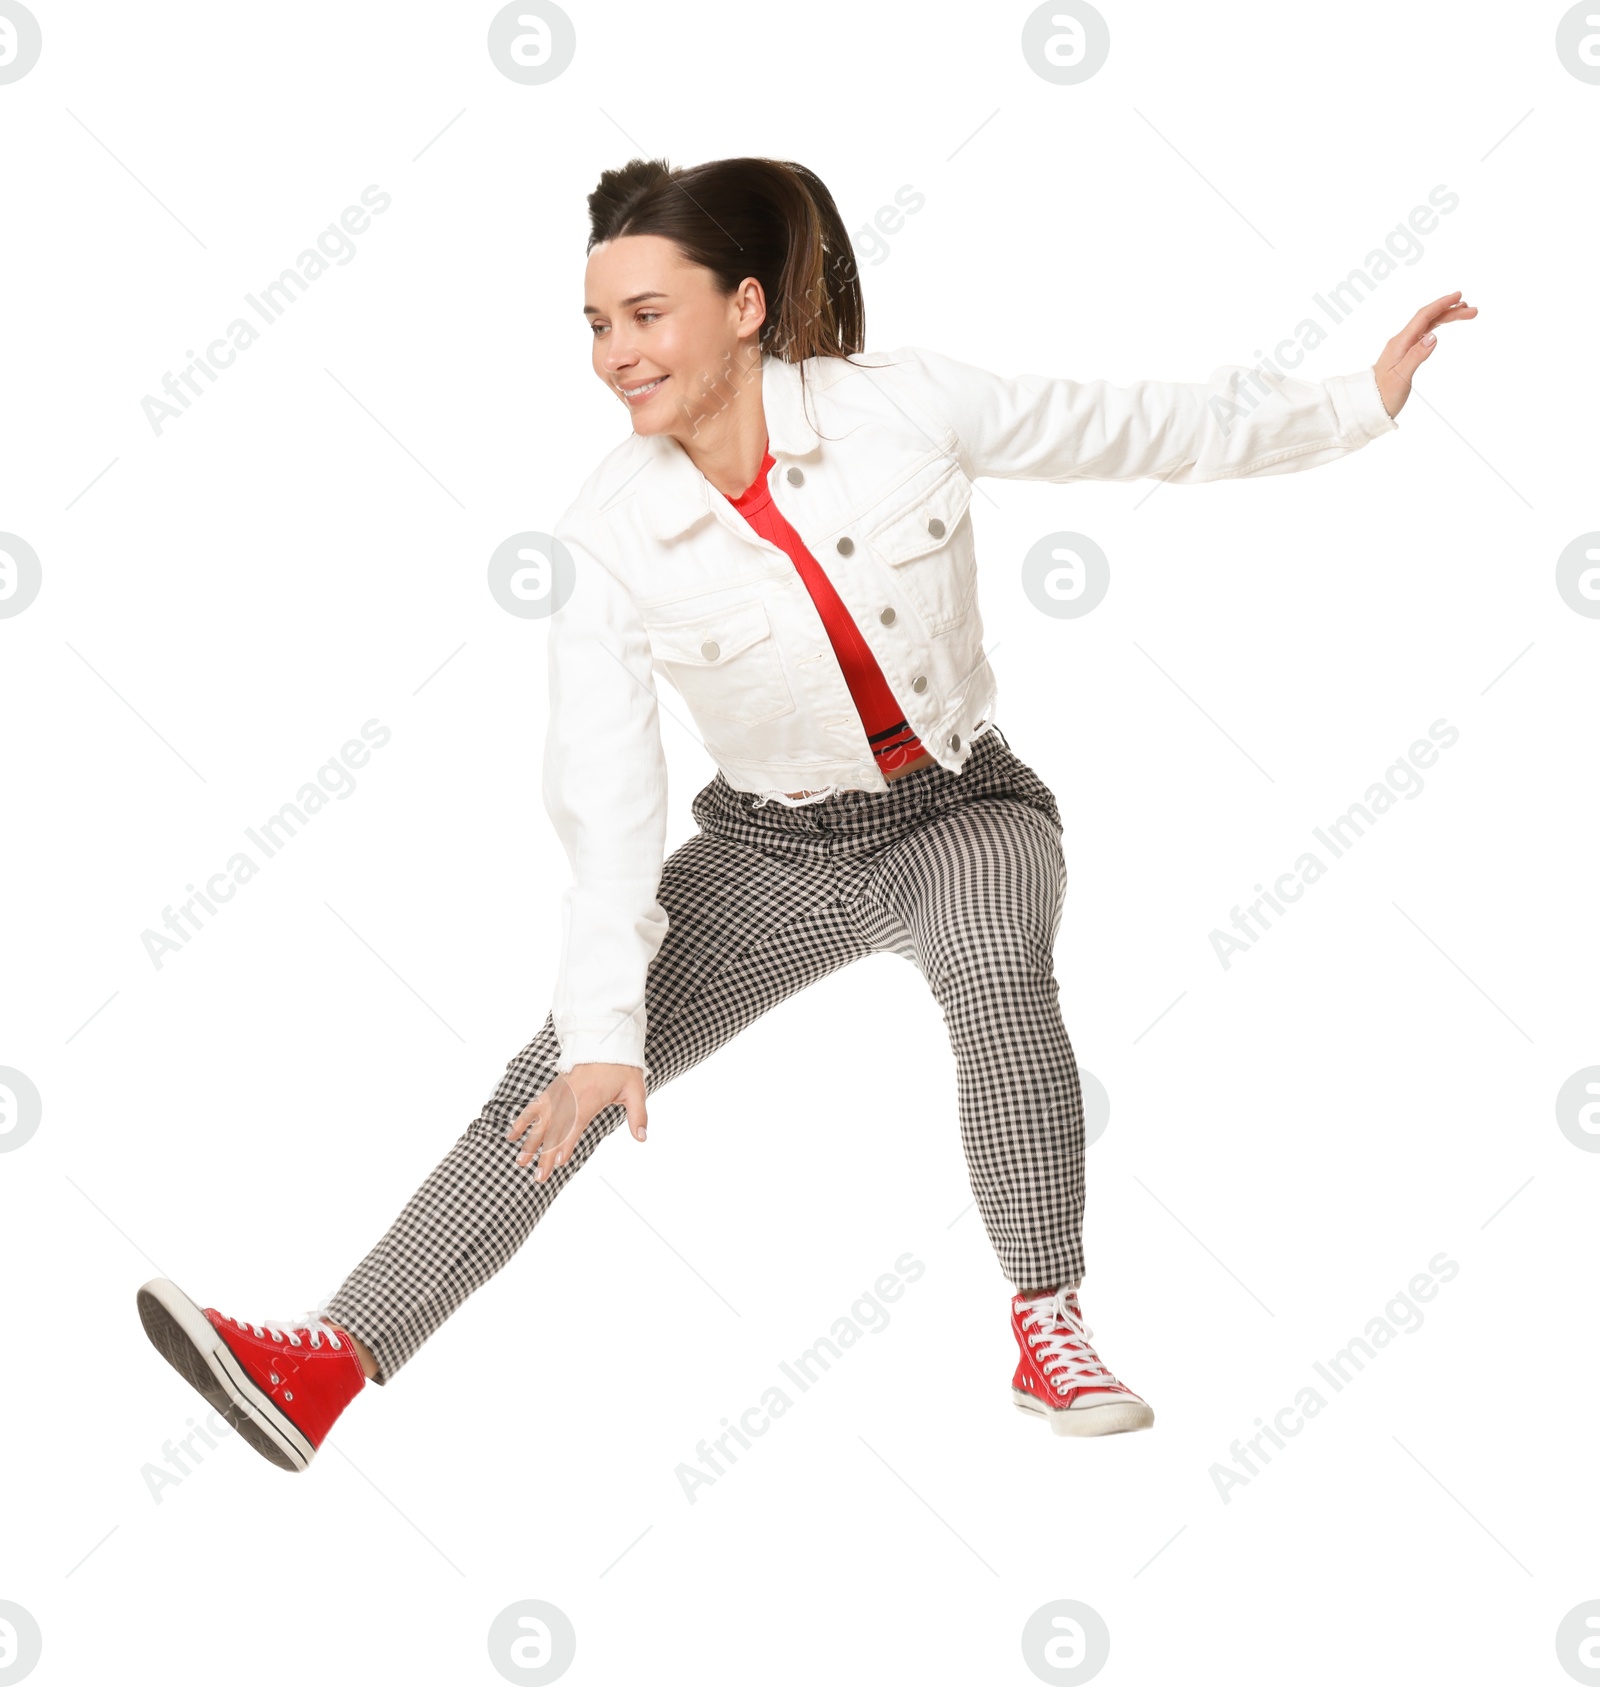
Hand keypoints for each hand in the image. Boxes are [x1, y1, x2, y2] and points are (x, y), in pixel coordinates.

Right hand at [505, 1061, 647, 1180]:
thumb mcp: (636, 1089)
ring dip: (530, 1141)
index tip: (557, 1163)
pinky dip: (522, 1120)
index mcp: (589, 1098)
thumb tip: (642, 1138)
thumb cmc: (622, 1067)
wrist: (606, 1041)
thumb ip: (638, 1115)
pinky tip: (513, 1135)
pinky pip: (535, 1106)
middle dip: (545, 1155)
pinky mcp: (554, 1090)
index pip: (574, 1125)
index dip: (566, 1145)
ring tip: (520, 1161)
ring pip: (541, 1120)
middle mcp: (570, 1097)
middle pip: (554, 1130)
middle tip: (539, 1177)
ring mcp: (559, 1093)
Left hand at [1373, 290, 1477, 418]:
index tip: (1459, 296)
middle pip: (1428, 319)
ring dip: (1446, 318)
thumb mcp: (1401, 378)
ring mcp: (1402, 347)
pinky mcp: (1404, 355)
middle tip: (1473, 311)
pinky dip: (1436, 327)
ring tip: (1465, 314)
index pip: (1423, 317)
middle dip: (1450, 311)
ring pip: (1427, 326)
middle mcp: (1401, 341)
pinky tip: (1443, 326)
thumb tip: (1434, 336)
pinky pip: (1423, 334)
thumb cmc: (1383, 396)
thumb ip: (1416, 356)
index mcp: (1400, 343)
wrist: (1367, 406)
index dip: (1441, 305)